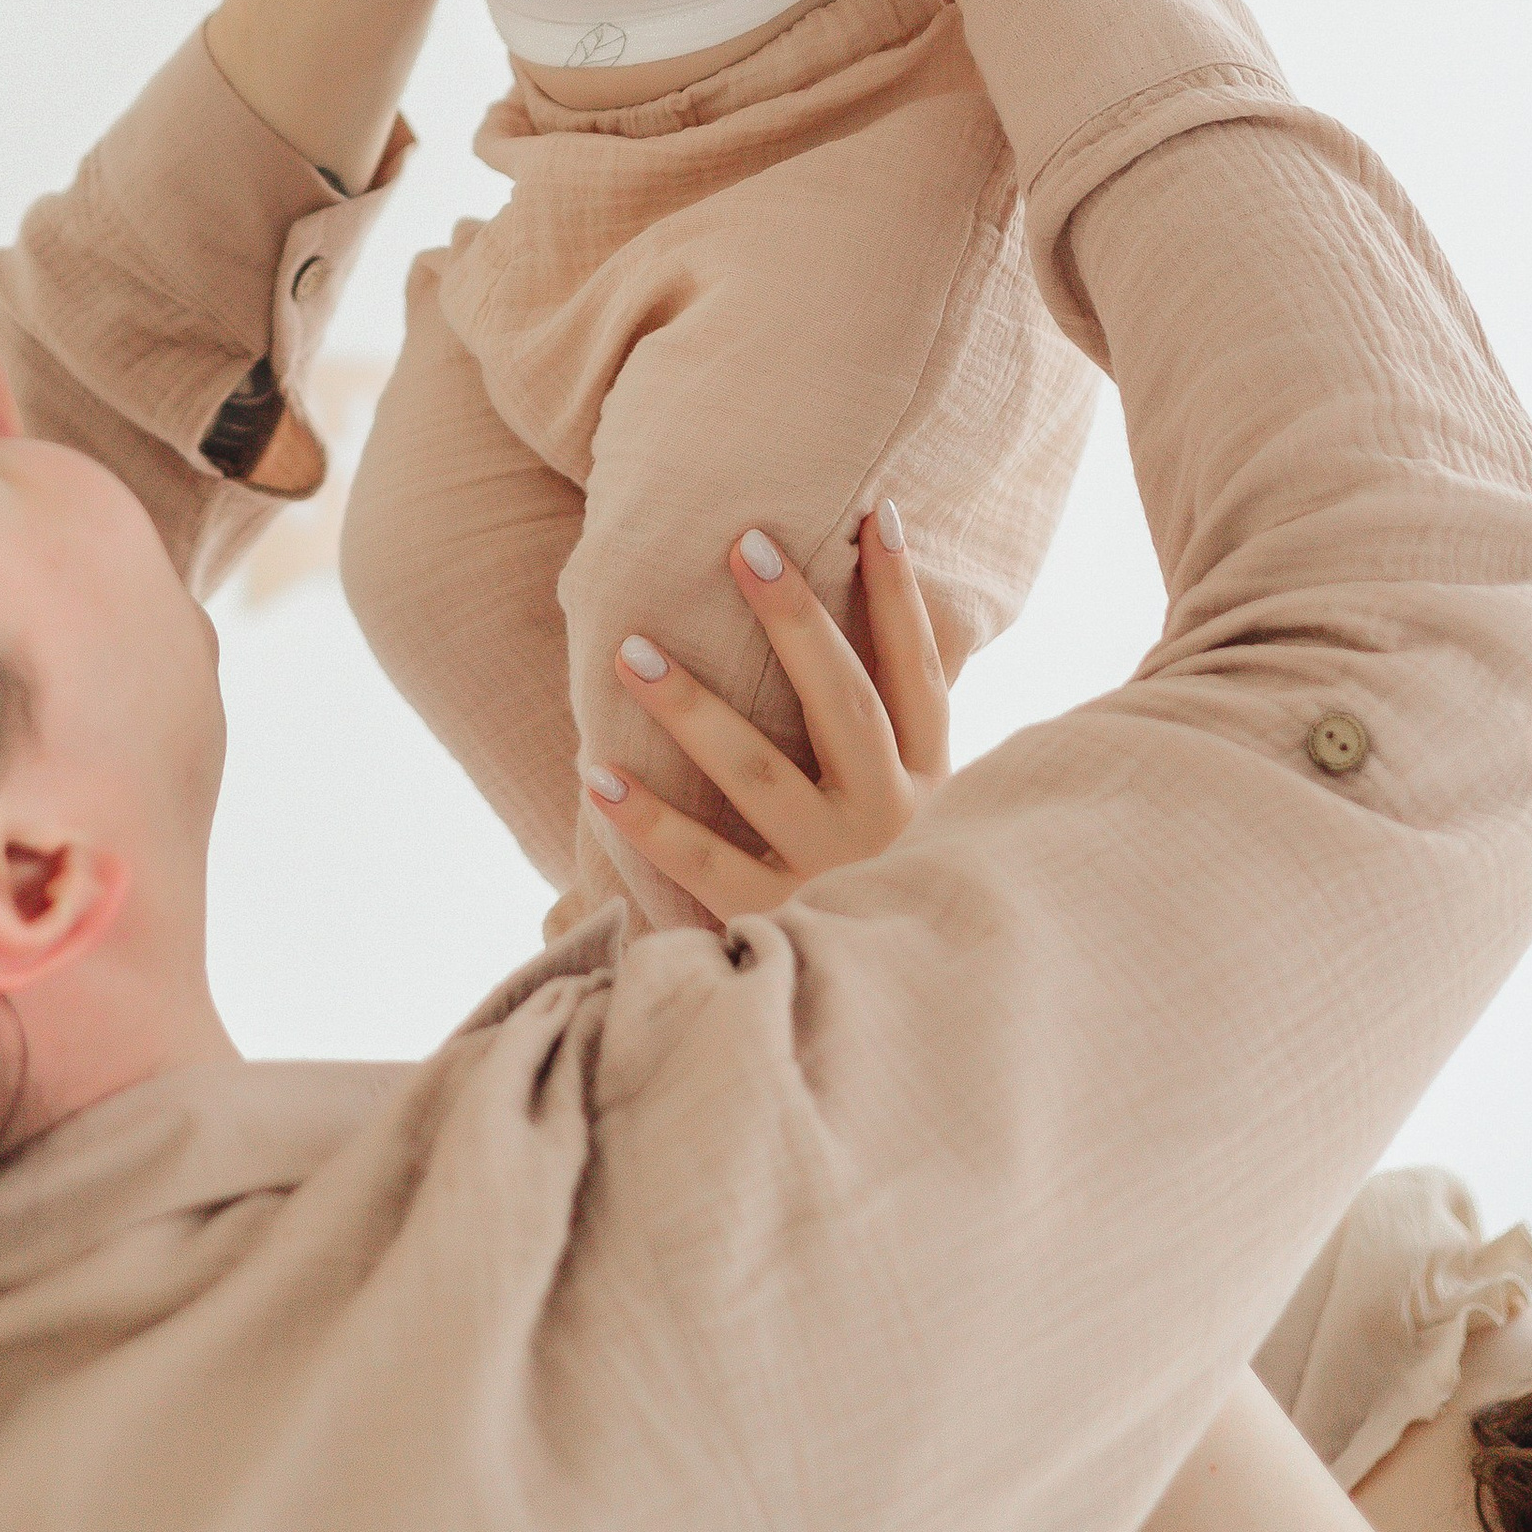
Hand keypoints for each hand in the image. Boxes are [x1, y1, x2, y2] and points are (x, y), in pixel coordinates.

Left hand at [587, 504, 948, 915]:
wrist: (893, 1018)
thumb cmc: (884, 883)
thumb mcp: (917, 812)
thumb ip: (887, 735)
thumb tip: (863, 609)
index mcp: (934, 787)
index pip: (923, 676)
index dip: (904, 598)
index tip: (878, 513)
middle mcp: (893, 824)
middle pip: (846, 707)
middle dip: (797, 621)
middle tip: (744, 544)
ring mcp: (835, 874)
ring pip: (759, 776)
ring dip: (694, 709)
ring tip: (632, 649)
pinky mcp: (779, 923)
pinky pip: (704, 864)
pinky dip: (649, 821)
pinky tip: (597, 772)